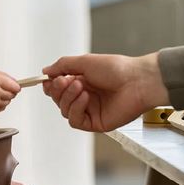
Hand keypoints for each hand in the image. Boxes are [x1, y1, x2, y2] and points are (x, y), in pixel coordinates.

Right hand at [0, 70, 20, 112]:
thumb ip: (5, 77)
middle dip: (11, 92)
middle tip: (4, 88)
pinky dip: (1, 104)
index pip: (14, 86)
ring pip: (8, 101)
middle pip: (13, 94)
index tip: (17, 86)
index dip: (17, 86)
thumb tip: (17, 84)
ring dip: (6, 98)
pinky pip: (3, 107)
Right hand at [42, 53, 168, 131]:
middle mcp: (85, 97)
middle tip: (65, 81)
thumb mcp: (85, 61)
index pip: (58, 88)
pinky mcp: (95, 123)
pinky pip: (75, 120)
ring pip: (65, 110)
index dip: (51, 85)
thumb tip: (46, 71)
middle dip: (58, 90)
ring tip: (80, 87)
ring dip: (68, 98)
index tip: (46, 80)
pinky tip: (85, 98)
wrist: (137, 81)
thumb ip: (63, 65)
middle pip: (59, 100)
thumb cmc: (117, 69)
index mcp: (82, 82)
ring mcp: (90, 111)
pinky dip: (76, 109)